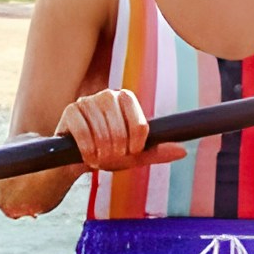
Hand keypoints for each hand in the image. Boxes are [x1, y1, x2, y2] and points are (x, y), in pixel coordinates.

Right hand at [55, 87, 184, 175]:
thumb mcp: (134, 155)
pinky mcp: (70, 110)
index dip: (136, 146)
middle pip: (120, 131)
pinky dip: (87, 150)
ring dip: (101, 153)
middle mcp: (108, 95)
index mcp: (127, 99)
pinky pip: (82, 132)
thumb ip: (157, 152)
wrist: (76, 158)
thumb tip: (182, 151)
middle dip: (116, 153)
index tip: (130, 153)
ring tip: (99, 158)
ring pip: (101, 132)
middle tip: (111, 158)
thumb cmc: (108, 152)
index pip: (140, 125)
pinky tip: (88, 156)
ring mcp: (87, 101)